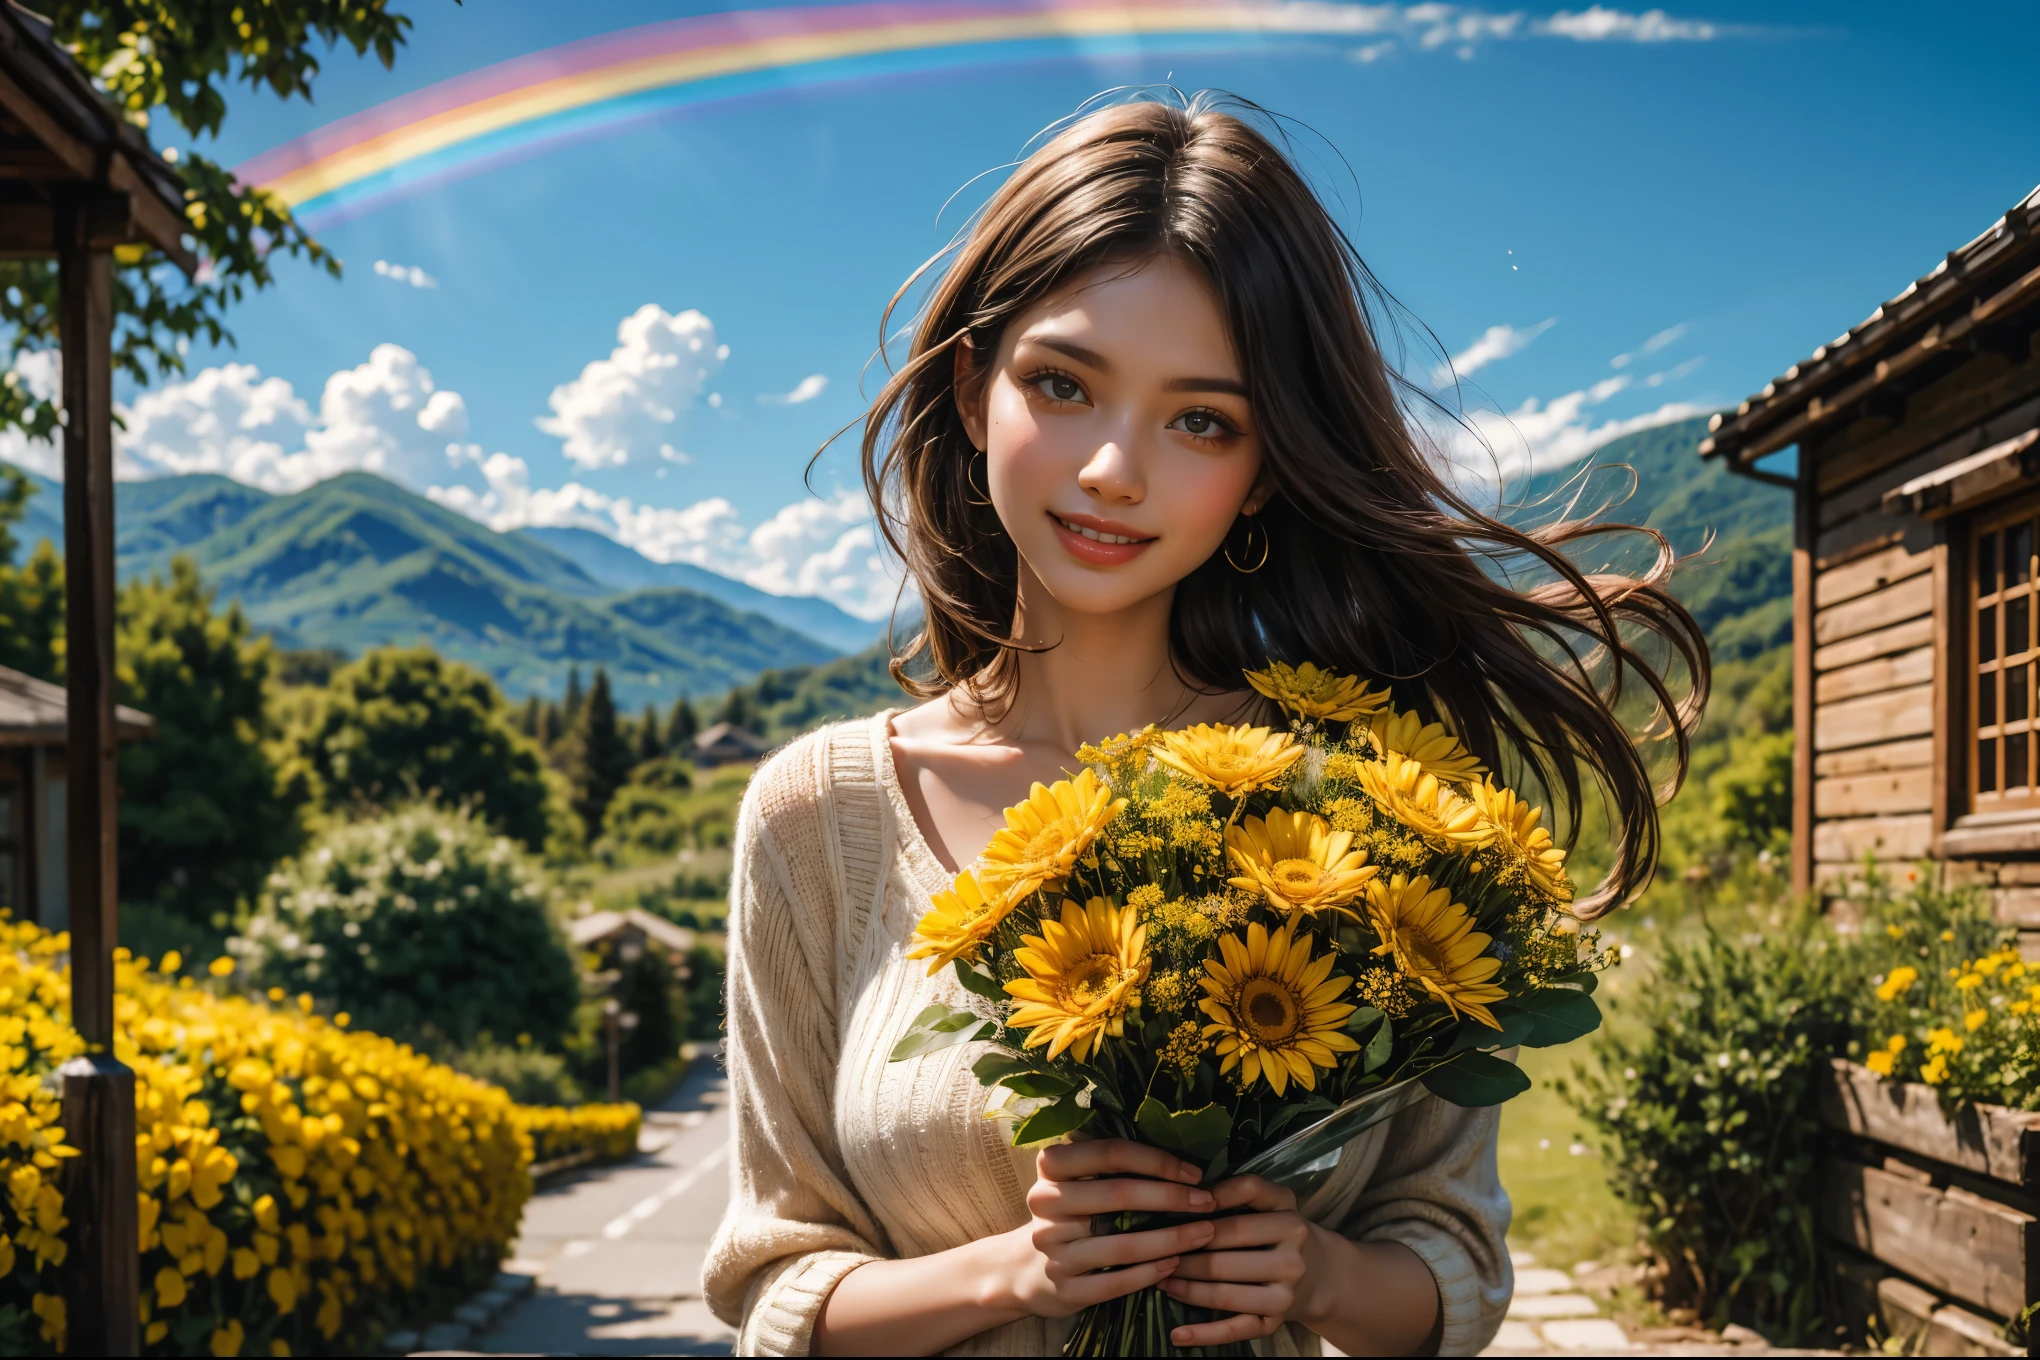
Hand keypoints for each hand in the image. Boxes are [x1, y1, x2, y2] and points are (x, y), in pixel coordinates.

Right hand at [992, 1138, 1220, 1319]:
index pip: (1110, 1153)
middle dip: (1172, 1198)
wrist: (1024, 1269)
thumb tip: (1181, 1149)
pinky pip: (1115, 1282)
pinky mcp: (1064, 1288)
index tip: (1195, 1173)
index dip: (1157, 1161)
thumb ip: (1112, 1164)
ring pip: (1121, 1244)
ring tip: (1204, 1234)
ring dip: (1171, 1239)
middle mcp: (1045, 1204)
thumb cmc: (1069, 1214)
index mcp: (1050, 1168)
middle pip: (1118, 1194)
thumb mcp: (1076, 1180)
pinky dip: (1149, 1273)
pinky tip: (1175, 1265)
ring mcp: (1052, 1249)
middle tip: (1208, 1203)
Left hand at [1157, 1173, 1317, 1346]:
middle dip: (1185, 1255)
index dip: (1203, 1214)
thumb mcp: (1276, 1202)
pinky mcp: (1274, 1323)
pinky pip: (1234, 1330)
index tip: (1174, 1212)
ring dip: (1186, 1289)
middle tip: (1156, 1252)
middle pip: (1225, 1257)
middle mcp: (1292, 1261)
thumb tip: (1197, 1194)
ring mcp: (1284, 1296)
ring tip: (1161, 1281)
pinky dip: (1203, 1334)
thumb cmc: (1282, 1232)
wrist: (1320, 1274)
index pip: (1238, 1220)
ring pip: (1225, 1294)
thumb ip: (1243, 1191)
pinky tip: (1177, 1335)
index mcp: (1291, 1224)